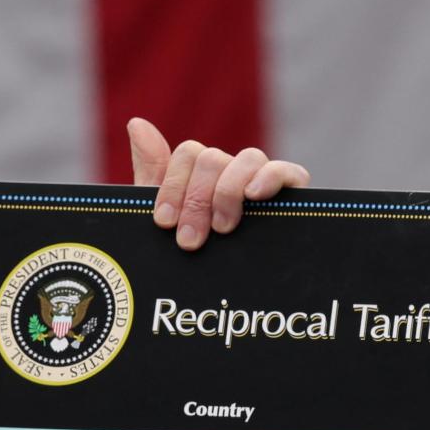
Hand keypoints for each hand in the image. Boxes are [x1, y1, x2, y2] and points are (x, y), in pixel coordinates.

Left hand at [128, 117, 310, 250]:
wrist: (226, 307)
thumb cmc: (196, 259)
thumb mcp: (167, 221)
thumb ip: (152, 173)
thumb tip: (136, 123)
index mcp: (203, 177)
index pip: (188, 154)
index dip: (173, 186)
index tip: (163, 222)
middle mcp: (232, 174)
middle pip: (213, 158)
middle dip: (196, 200)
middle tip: (190, 241)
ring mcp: (263, 183)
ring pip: (248, 157)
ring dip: (228, 191)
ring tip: (222, 228)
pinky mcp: (293, 197)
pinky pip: (288, 171)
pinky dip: (270, 177)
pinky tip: (254, 196)